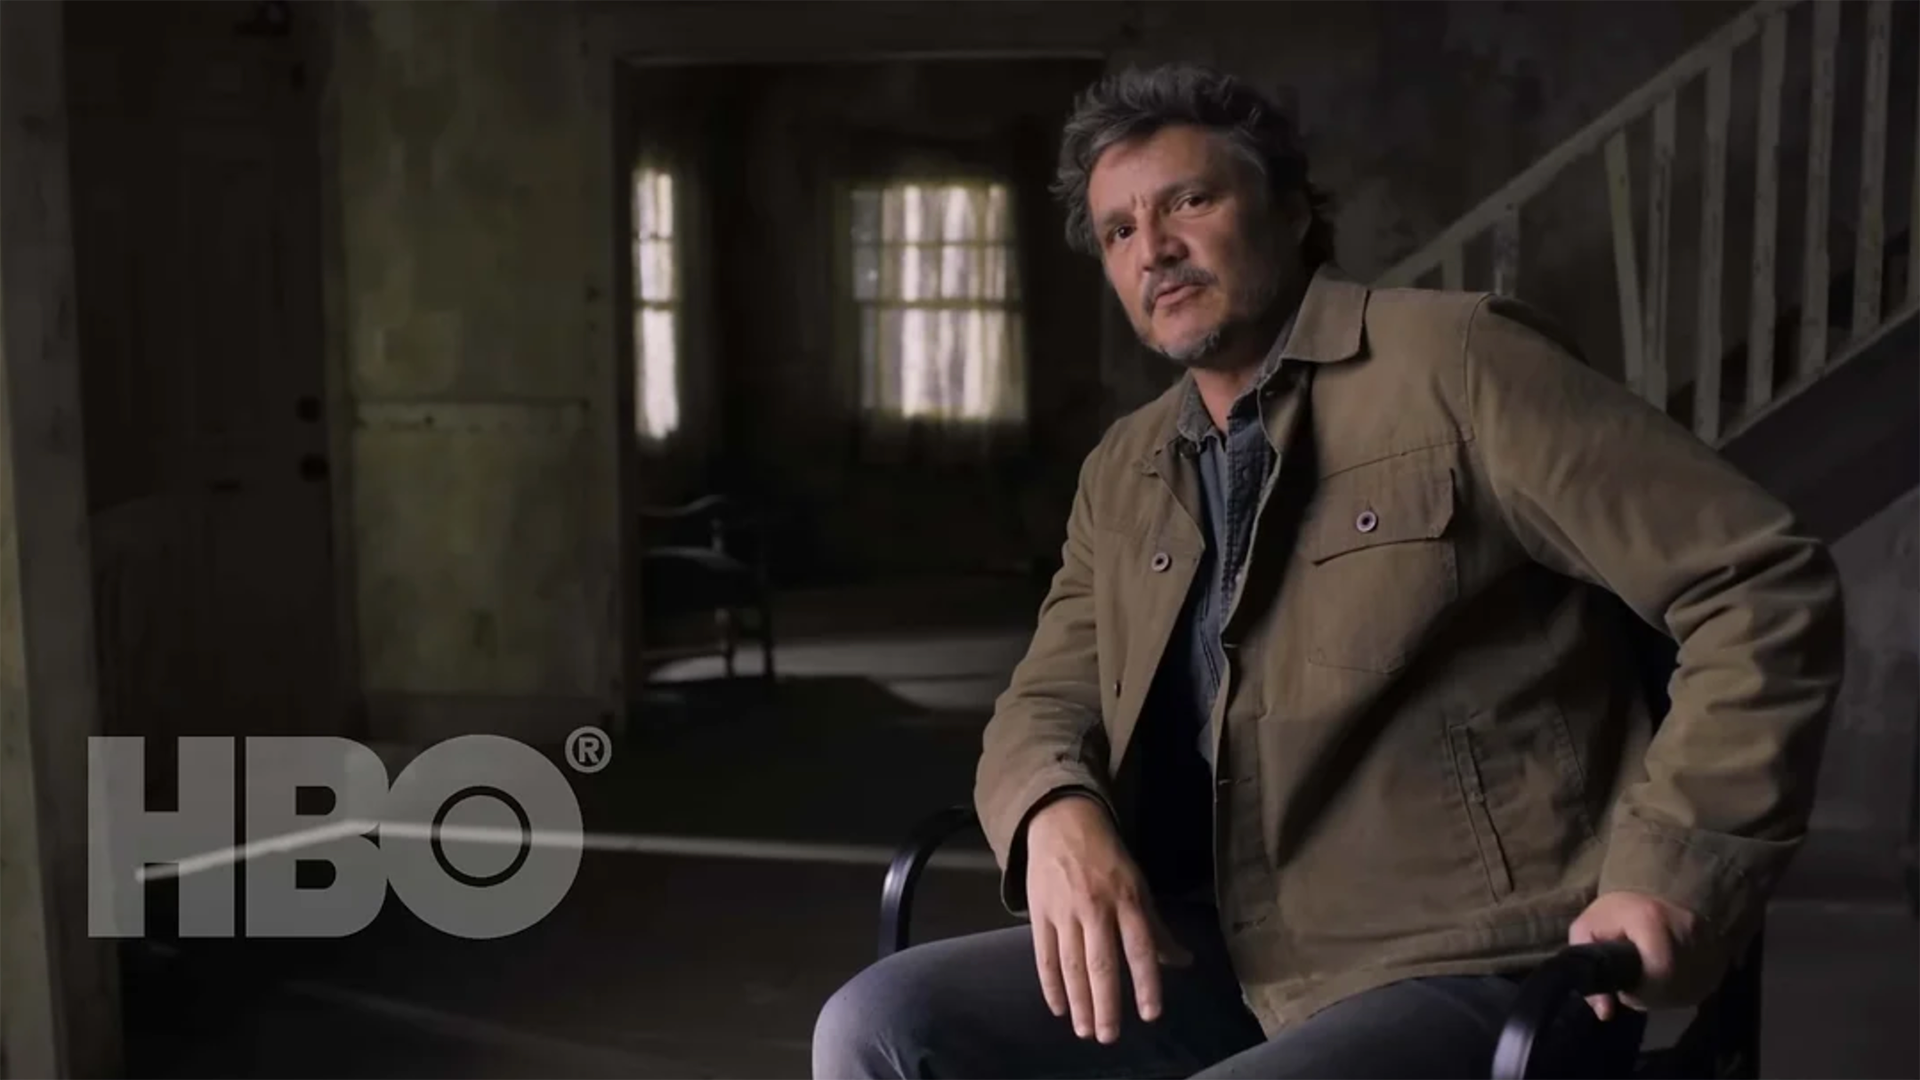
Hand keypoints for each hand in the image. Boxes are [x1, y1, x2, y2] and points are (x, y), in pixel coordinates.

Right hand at [1023, 794, 1192, 1042]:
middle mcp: (1095, 908)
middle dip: (1105, 1004)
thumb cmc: (1107, 858)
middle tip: (1109, 1036)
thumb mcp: (1138, 886)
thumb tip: (1183, 962)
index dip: (1146, 982)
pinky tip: (1059, 1007)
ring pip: (1071, 964)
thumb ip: (1157, 928)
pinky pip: (1043, 955)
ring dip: (1078, 1001)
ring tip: (1084, 1030)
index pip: (1139, 947)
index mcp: (1126, 900)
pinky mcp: (1039, 913)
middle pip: (1101, 963)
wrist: (1061, 821)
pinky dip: (1050, 984)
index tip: (1150, 1014)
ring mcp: (1064, 911)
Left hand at [1569, 890, 1722, 1019]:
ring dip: (1667, 994)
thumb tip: (1605, 1012)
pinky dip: (1683, 989)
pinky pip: (1703, 985)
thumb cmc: (1614, 914)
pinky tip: (1669, 979)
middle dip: (1650, 995)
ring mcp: (1709, 939)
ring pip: (1690, 988)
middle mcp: (1687, 927)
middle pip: (1674, 985)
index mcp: (1652, 918)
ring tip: (1650, 980)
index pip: (1659, 971)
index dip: (1640, 990)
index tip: (1626, 987)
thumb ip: (1586, 964)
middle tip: (1635, 984)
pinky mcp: (1720, 951)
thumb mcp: (1587, 929)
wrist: (1651, 892)